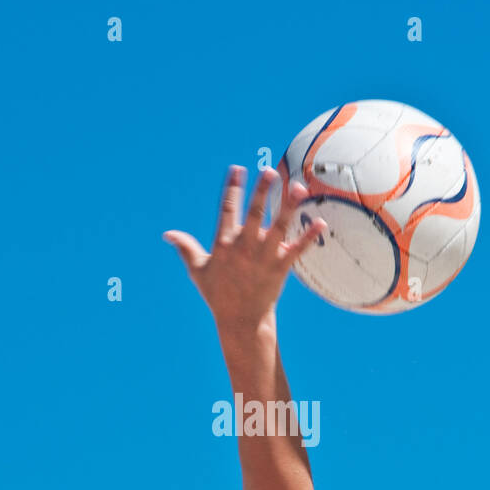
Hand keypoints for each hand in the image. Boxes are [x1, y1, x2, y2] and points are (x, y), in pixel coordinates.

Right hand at [163, 166, 326, 332]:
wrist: (241, 321)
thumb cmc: (218, 295)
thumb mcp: (198, 271)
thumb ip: (185, 248)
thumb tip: (168, 234)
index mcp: (224, 244)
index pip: (227, 210)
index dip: (232, 189)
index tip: (237, 169)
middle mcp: (244, 248)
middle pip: (255, 214)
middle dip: (262, 192)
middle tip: (270, 171)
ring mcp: (263, 258)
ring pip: (279, 227)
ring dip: (288, 207)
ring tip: (298, 188)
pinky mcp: (280, 269)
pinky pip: (297, 250)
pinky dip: (309, 237)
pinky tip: (321, 222)